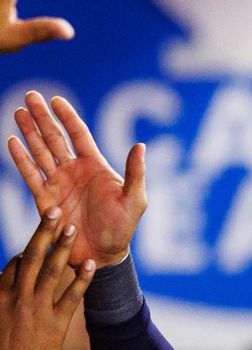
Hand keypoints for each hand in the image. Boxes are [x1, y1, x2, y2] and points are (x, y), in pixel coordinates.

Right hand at [0, 207, 93, 349]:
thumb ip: (2, 302)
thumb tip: (8, 284)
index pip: (14, 264)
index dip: (28, 249)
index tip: (40, 236)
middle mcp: (15, 298)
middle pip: (31, 258)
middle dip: (43, 232)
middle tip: (54, 211)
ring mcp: (35, 310)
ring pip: (51, 271)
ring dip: (63, 248)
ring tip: (72, 228)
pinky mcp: (54, 325)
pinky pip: (70, 297)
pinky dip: (82, 279)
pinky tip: (91, 265)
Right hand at [7, 91, 145, 267]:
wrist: (103, 254)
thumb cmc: (123, 227)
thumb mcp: (134, 199)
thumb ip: (136, 172)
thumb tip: (140, 145)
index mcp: (95, 167)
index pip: (79, 135)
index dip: (67, 117)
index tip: (56, 99)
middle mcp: (74, 171)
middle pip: (55, 138)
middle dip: (42, 117)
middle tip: (30, 96)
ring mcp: (58, 183)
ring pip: (40, 152)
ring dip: (29, 133)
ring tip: (18, 113)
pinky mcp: (45, 199)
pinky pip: (31, 175)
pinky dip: (21, 159)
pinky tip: (12, 141)